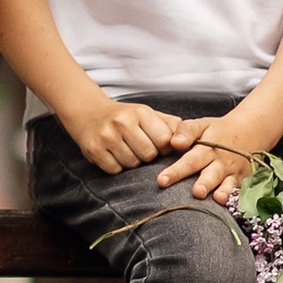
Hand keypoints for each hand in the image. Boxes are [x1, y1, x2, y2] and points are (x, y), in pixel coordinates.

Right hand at [60, 91, 186, 176]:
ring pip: (132, 164)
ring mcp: (106, 137)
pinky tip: (114, 154)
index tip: (157, 144)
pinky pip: (115, 170)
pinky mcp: (94, 151)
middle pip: (148, 155)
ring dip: (133, 162)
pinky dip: (117, 166)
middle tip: (140, 148)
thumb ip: (172, 125)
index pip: (164, 140)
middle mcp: (122, 122)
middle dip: (147, 156)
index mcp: (140, 112)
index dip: (163, 147)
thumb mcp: (148, 114)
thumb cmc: (125, 117)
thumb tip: (194, 141)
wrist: (88, 113)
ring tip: (127, 149)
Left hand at [158, 113, 265, 204]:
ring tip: (218, 198)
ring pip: (227, 183)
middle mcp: (221, 162)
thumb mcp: (202, 124)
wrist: (249, 131)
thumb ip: (187, 131)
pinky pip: (239, 189)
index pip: (190, 160)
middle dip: (203, 184)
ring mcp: (233, 172)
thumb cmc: (217, 131)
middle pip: (210, 174)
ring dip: (223, 191)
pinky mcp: (242, 180)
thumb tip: (174, 142)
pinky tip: (229, 202)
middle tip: (196, 192)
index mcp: (207, 148)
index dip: (176, 171)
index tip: (162, 180)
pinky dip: (235, 196)